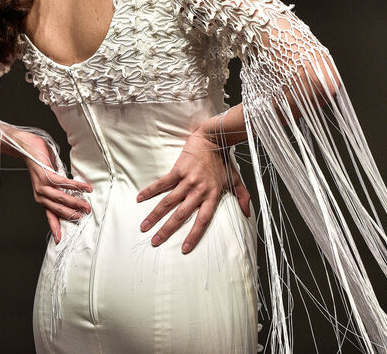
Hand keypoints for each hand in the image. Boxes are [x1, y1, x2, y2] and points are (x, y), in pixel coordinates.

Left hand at [13, 130, 92, 244]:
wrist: (26, 146)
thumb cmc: (40, 161)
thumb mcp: (49, 178)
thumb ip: (58, 187)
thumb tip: (73, 192)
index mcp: (41, 197)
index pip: (50, 215)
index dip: (55, 228)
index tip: (60, 240)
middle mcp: (40, 195)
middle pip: (58, 209)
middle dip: (73, 214)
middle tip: (86, 215)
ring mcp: (42, 186)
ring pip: (61, 198)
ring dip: (76, 202)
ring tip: (87, 205)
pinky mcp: (46, 175)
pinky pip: (64, 183)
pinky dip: (76, 186)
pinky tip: (85, 187)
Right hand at [136, 131, 250, 253]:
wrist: (214, 138)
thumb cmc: (223, 160)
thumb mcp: (235, 179)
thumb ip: (242, 197)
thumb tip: (247, 214)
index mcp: (212, 195)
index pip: (202, 220)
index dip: (194, 235)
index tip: (184, 249)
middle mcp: (199, 190)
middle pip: (181, 214)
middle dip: (167, 230)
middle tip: (155, 242)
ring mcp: (187, 180)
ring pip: (168, 202)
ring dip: (155, 215)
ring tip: (144, 226)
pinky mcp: (178, 170)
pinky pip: (162, 183)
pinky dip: (150, 191)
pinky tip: (139, 198)